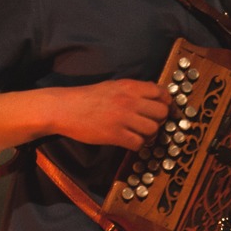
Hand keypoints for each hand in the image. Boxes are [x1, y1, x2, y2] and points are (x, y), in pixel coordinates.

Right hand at [38, 78, 170, 150]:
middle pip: (162, 112)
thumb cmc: (87, 97)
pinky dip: (137, 145)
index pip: (162, 93)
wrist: (64, 108)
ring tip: (140, 134)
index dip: (166, 102)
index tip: (163, 108)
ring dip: (149, 134)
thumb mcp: (112, 86)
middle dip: (159, 120)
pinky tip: (130, 141)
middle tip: (150, 123)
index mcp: (129, 87)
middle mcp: (129, 101)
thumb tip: (154, 95)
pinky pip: (138, 143)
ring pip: (153, 129)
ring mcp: (123, 118)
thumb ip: (133, 90)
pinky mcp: (115, 135)